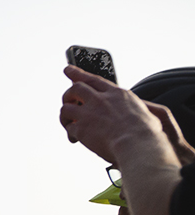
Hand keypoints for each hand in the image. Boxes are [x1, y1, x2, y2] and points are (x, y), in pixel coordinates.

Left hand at [60, 65, 174, 162]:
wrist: (138, 144)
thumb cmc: (147, 133)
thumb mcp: (149, 111)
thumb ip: (140, 107)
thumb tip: (144, 109)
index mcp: (118, 94)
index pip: (94, 79)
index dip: (78, 74)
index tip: (68, 69)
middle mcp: (101, 99)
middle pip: (75, 88)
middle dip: (68, 95)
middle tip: (67, 102)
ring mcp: (89, 113)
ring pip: (66, 107)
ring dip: (65, 116)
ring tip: (69, 122)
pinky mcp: (82, 128)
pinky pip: (68, 127)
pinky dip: (70, 133)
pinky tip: (75, 138)